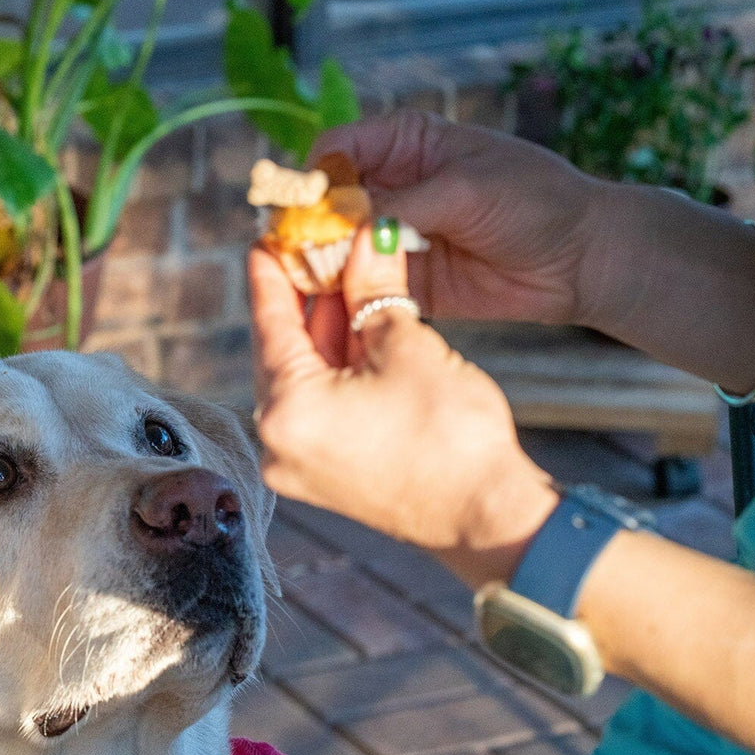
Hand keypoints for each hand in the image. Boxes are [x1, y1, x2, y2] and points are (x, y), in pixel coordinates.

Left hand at [249, 230, 557, 587]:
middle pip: (282, 350)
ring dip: (326, 331)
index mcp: (286, 409)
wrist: (488, 515)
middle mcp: (276, 441)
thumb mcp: (407, 343)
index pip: (268, 323)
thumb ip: (373, 288)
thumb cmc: (450, 434)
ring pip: (303, 377)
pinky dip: (334, 369)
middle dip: (306, 299)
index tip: (266, 239)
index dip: (271, 274)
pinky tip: (357, 330)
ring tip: (347, 280)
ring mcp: (297, 463)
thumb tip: (364, 239)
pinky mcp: (321, 474)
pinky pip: (317, 406)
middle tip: (318, 251)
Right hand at [313, 110, 600, 326]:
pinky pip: (358, 285)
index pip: (335, 151)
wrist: (582, 259)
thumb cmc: (535, 201)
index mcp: (404, 143)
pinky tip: (334, 303)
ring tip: (312, 282)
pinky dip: (342, 294)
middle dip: (307, 226)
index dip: (314, 178)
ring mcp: (391, 235)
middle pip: (325, 202)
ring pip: (333, 247)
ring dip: (319, 263)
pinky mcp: (401, 280)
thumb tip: (338, 223)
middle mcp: (390, 186)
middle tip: (296, 253)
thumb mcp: (465, 190)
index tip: (305, 209)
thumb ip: (400, 204)